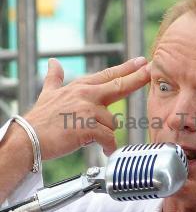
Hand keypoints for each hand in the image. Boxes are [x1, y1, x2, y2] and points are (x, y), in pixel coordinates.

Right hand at [24, 57, 150, 159]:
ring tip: (88, 137)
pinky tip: (105, 150)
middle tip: (151, 69)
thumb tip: (53, 63)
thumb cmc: (40, 119)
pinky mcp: (87, 127)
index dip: (127, 68)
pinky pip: (108, 138)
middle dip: (137, 77)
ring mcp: (87, 109)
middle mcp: (86, 95)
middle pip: (118, 85)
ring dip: (105, 133)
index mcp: (81, 87)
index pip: (108, 75)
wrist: (27, 139)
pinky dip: (108, 146)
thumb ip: (55, 78)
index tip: (142, 61)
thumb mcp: (48, 93)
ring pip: (112, 122)